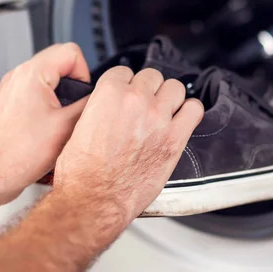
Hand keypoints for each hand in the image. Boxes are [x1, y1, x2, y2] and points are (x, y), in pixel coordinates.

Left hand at [0, 42, 89, 200]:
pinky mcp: (9, 101)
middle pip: (59, 60)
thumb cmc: (18, 154)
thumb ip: (88, 106)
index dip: (84, 73)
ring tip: (63, 115)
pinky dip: (47, 101)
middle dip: (73, 82)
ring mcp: (12, 87)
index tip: (83, 95)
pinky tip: (50, 123)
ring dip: (60, 92)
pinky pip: (35, 89)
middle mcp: (18, 76)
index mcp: (32, 74)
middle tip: (75, 105)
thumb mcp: (67, 127)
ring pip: (48, 75)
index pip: (72, 52)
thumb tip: (101, 100)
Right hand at [53, 66, 203, 225]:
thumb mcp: (78, 126)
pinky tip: (181, 118)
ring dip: (168, 97)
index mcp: (108, 94)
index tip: (126, 93)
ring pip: (174, 88)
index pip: (123, 71)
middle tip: (142, 104)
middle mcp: (136, 101)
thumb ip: (99, 107)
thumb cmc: (82, 172)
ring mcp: (158, 118)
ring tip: (163, 110)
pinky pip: (194, 111)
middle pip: (151, 76)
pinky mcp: (174, 139)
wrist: (93, 200)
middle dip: (147, 89)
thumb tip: (108, 104)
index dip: (124, 84)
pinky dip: (189, 112)